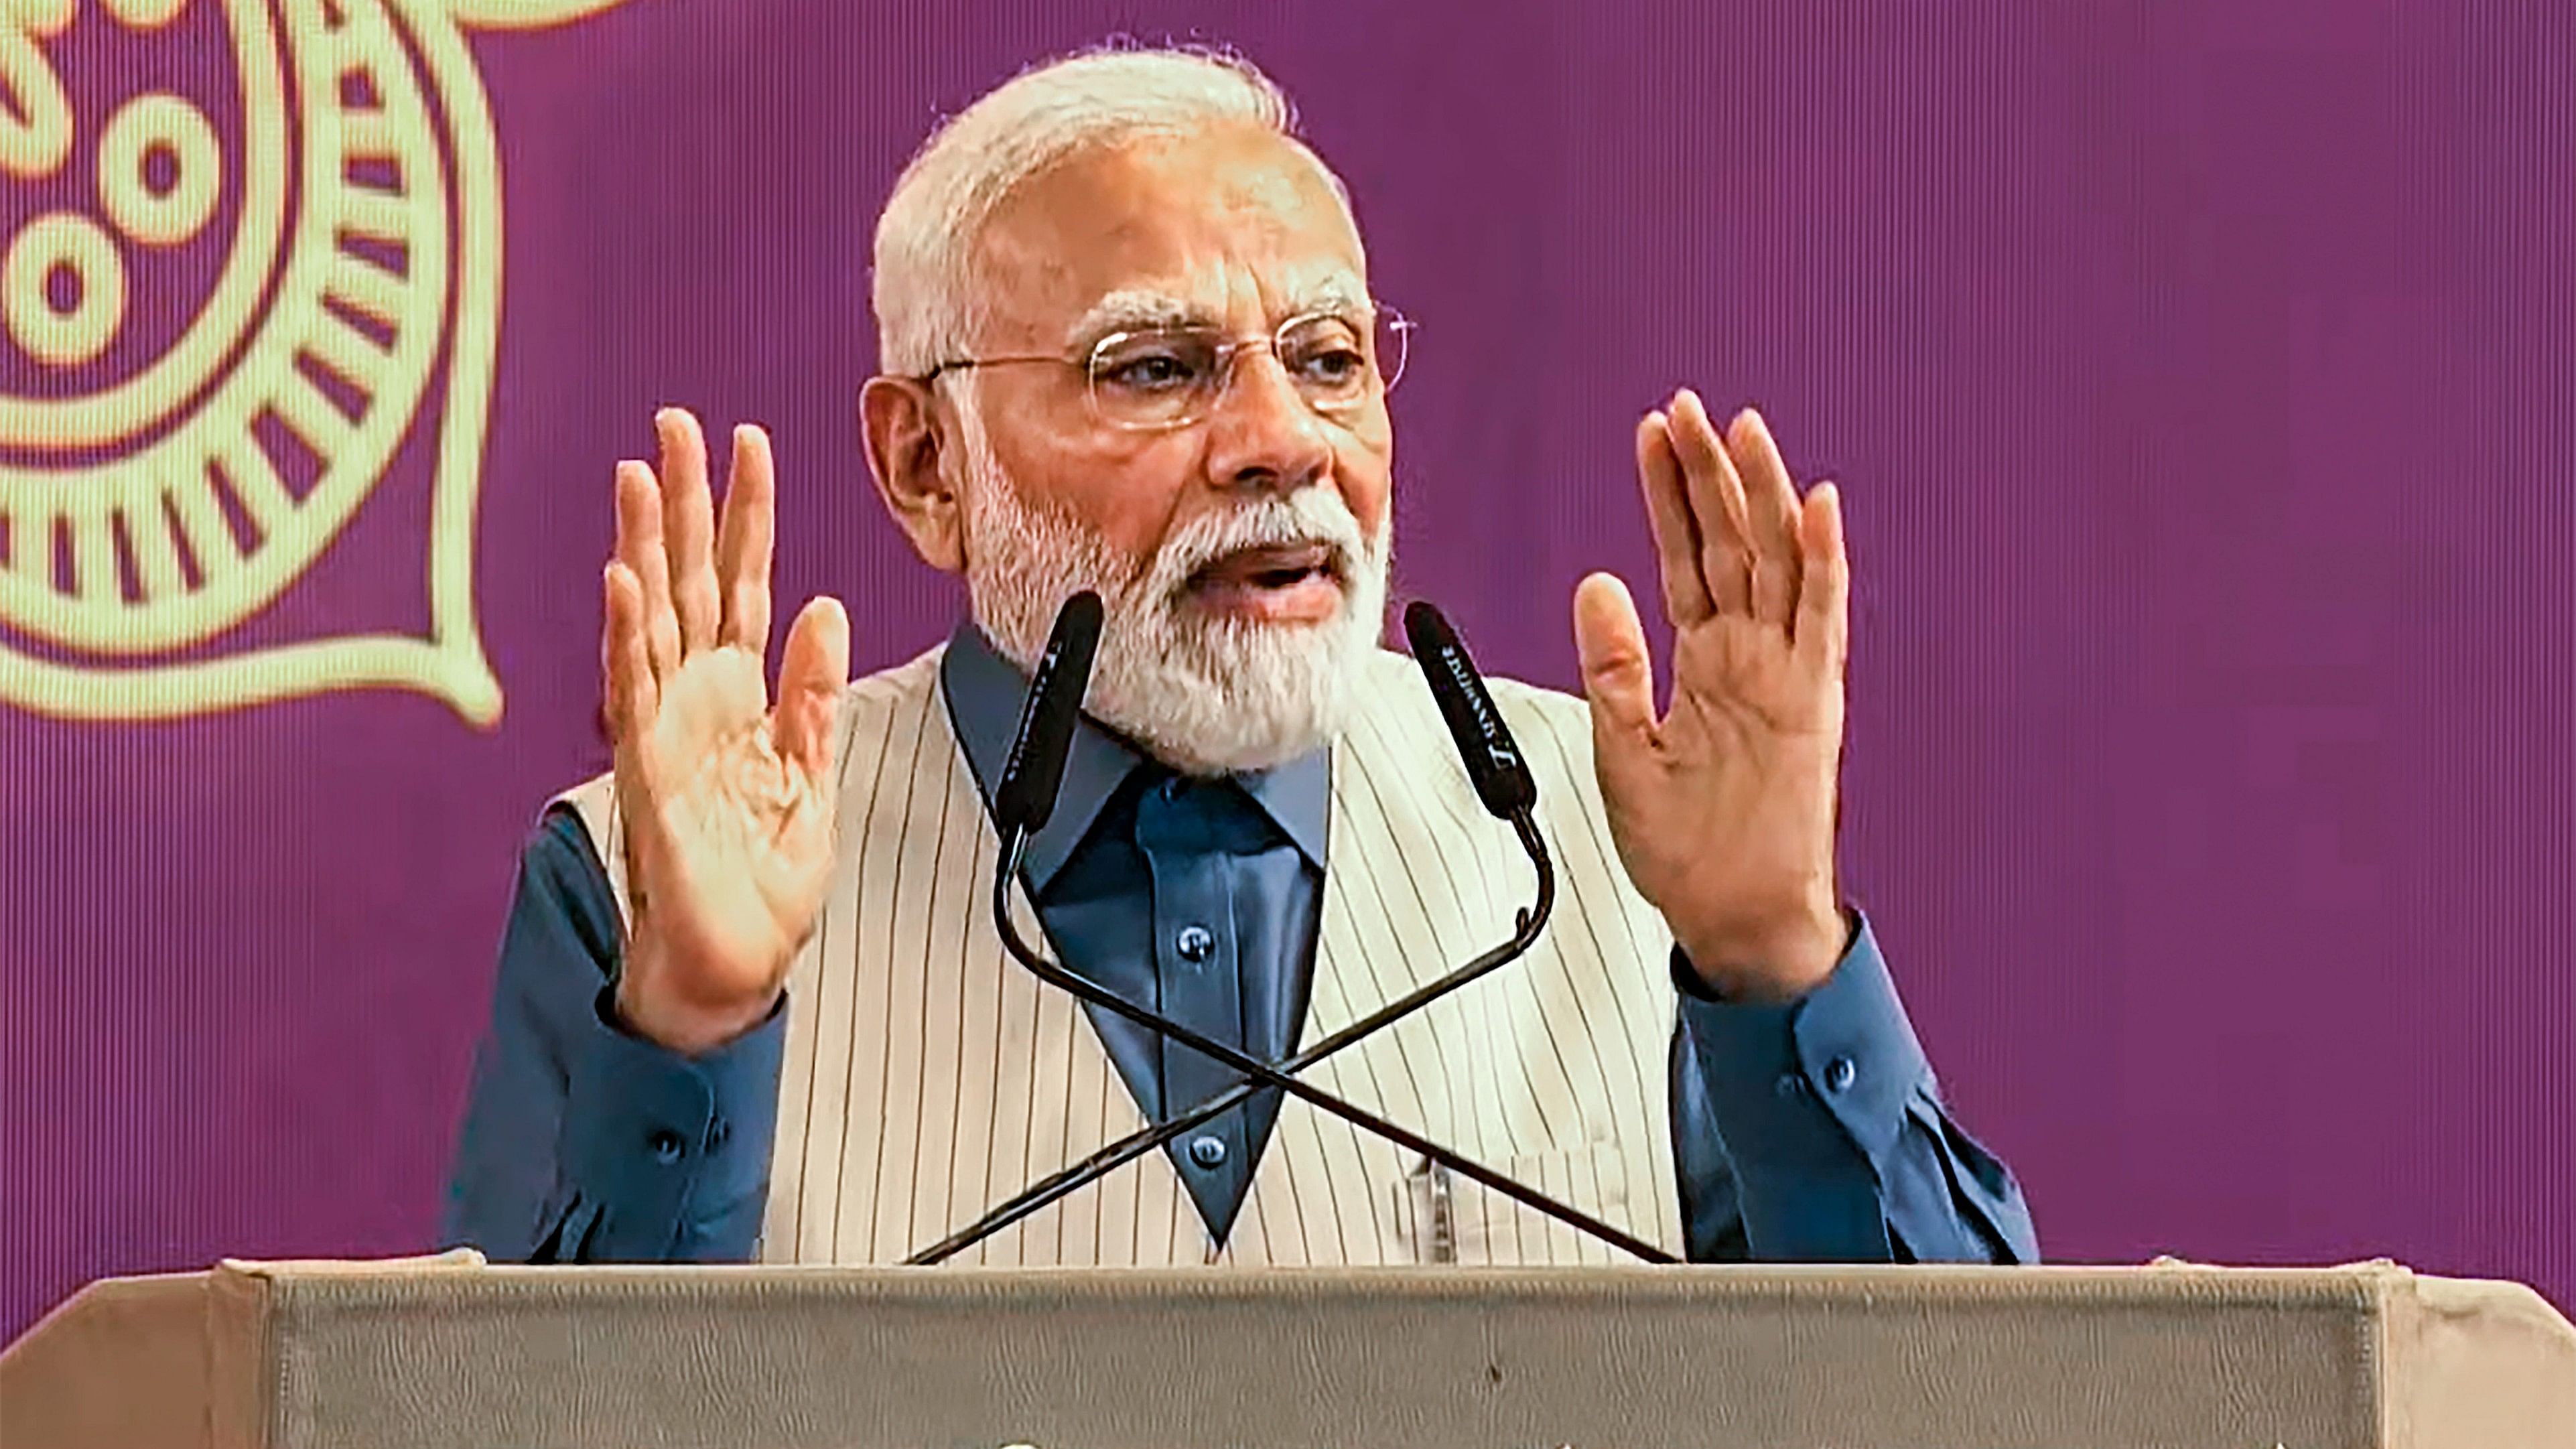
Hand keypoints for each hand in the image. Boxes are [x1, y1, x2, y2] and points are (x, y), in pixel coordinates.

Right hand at [603, 409, 849, 1052]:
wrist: (733, 969)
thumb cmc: (761, 883)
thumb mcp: (812, 779)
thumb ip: (814, 696)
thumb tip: (827, 608)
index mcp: (741, 699)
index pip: (746, 586)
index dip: (749, 516)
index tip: (748, 441)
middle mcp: (695, 702)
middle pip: (692, 583)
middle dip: (687, 503)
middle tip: (676, 422)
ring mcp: (665, 733)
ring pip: (652, 621)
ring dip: (645, 547)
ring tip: (640, 475)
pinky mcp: (648, 776)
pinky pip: (633, 697)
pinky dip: (628, 638)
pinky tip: (624, 583)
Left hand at [1574, 390, 1849, 1001]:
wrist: (1731, 916)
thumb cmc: (1688, 850)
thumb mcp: (1622, 746)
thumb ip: (1613, 664)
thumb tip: (1596, 586)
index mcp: (1704, 663)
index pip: (1684, 557)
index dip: (1668, 496)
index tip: (1652, 434)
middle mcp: (1748, 656)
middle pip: (1730, 542)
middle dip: (1707, 474)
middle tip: (1686, 408)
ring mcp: (1785, 674)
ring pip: (1777, 563)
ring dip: (1761, 495)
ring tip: (1742, 430)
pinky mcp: (1813, 702)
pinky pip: (1820, 619)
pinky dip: (1821, 561)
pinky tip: (1815, 506)